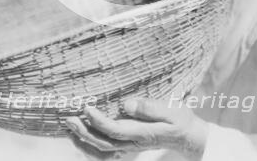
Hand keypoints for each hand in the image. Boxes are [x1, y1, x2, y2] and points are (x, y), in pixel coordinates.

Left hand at [66, 98, 208, 160]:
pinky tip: (80, 138)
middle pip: (102, 143)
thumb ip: (150, 107)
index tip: (86, 107)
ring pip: (101, 151)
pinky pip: (105, 153)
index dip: (98, 120)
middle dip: (83, 132)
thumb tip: (126, 104)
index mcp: (141, 133)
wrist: (187, 136)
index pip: (114, 130)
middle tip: (69, 118)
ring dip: (83, 141)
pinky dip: (90, 147)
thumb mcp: (171, 109)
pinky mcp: (127, 147)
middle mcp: (132, 144)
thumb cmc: (180, 120)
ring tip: (69, 128)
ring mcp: (129, 148)